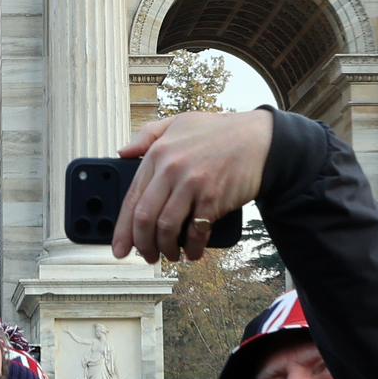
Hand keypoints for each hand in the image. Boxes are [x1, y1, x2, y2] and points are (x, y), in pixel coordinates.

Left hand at [113, 109, 272, 263]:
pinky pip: (195, 232)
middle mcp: (171, 169)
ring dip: (165, 249)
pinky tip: (191, 253)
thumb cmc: (219, 132)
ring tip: (168, 254)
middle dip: (142, 245)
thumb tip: (123, 152)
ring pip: (166, 229)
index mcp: (158, 154)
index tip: (118, 247)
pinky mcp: (213, 199)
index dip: (122, 229)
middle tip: (145, 256)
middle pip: (145, 218)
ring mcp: (192, 185)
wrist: (259, 139)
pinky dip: (191, 248)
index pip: (131, 198)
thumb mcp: (177, 122)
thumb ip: (147, 136)